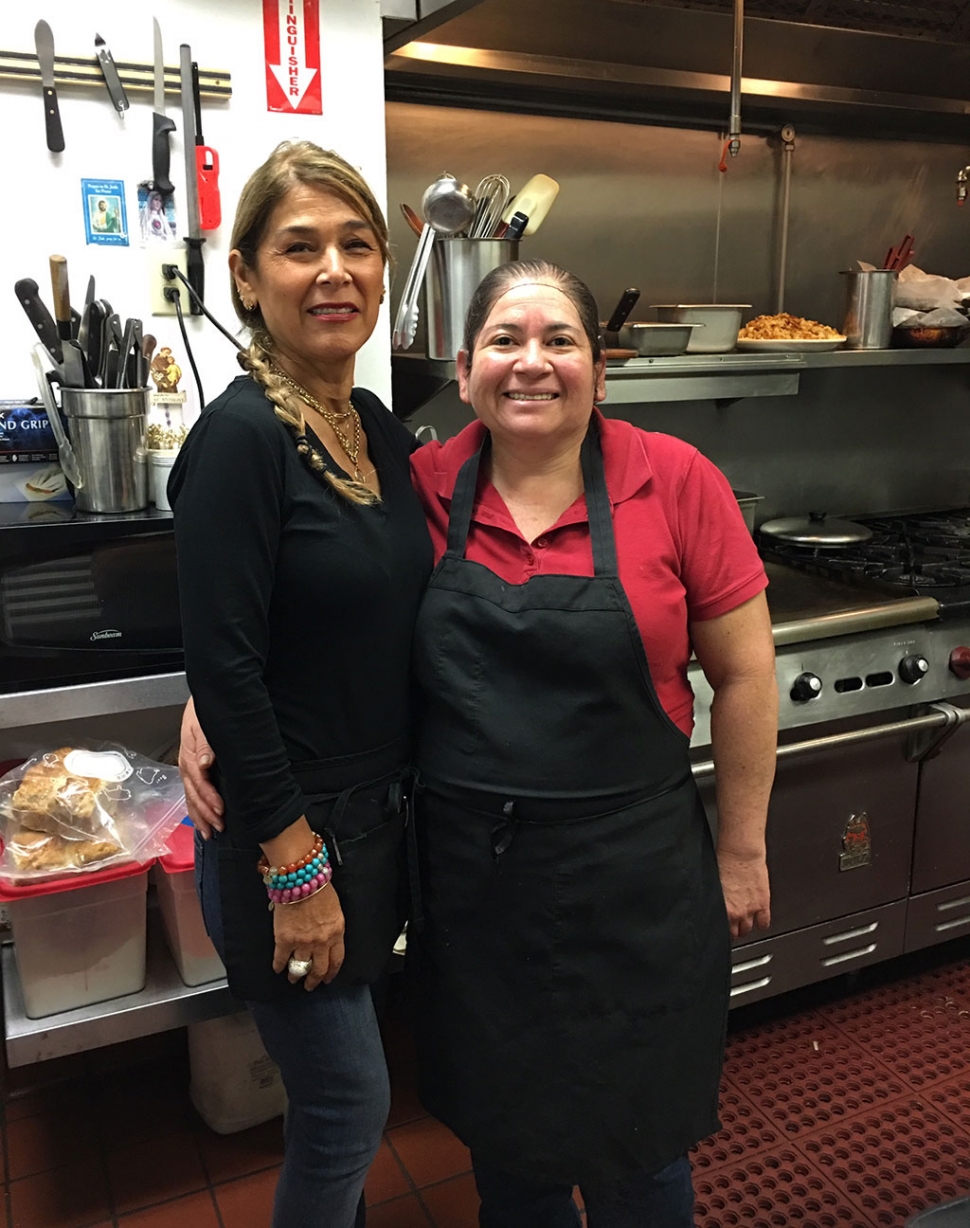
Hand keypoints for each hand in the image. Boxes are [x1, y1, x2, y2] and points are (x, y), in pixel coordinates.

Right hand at [178, 696, 224, 837]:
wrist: (201, 702)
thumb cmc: (202, 711)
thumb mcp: (203, 723)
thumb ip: (204, 744)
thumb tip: (205, 762)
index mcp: (189, 756)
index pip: (199, 783)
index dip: (210, 798)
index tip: (221, 810)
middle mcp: (186, 766)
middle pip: (194, 795)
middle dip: (206, 814)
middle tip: (219, 828)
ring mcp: (187, 770)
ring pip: (191, 798)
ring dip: (200, 817)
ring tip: (209, 833)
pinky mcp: (191, 770)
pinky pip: (191, 794)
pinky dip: (196, 810)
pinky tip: (201, 820)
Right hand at [273, 883, 345, 990]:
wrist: (301, 878)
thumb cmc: (318, 887)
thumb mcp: (335, 909)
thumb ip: (331, 926)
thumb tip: (326, 937)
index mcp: (336, 933)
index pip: (337, 960)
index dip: (331, 973)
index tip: (328, 979)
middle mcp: (321, 942)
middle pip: (319, 969)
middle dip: (314, 981)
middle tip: (310, 986)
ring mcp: (302, 942)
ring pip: (299, 968)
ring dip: (295, 975)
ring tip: (293, 978)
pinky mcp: (284, 940)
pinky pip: (281, 959)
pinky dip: (278, 965)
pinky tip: (277, 969)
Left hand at [717, 848, 770, 939]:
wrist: (741, 853)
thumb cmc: (725, 861)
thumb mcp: (714, 884)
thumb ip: (716, 900)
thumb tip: (715, 906)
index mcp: (722, 908)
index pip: (721, 929)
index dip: (721, 929)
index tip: (721, 928)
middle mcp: (736, 912)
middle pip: (735, 932)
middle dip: (733, 929)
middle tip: (732, 924)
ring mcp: (750, 909)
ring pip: (748, 929)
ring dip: (745, 926)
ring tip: (743, 921)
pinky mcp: (763, 904)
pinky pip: (764, 924)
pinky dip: (761, 924)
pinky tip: (757, 920)